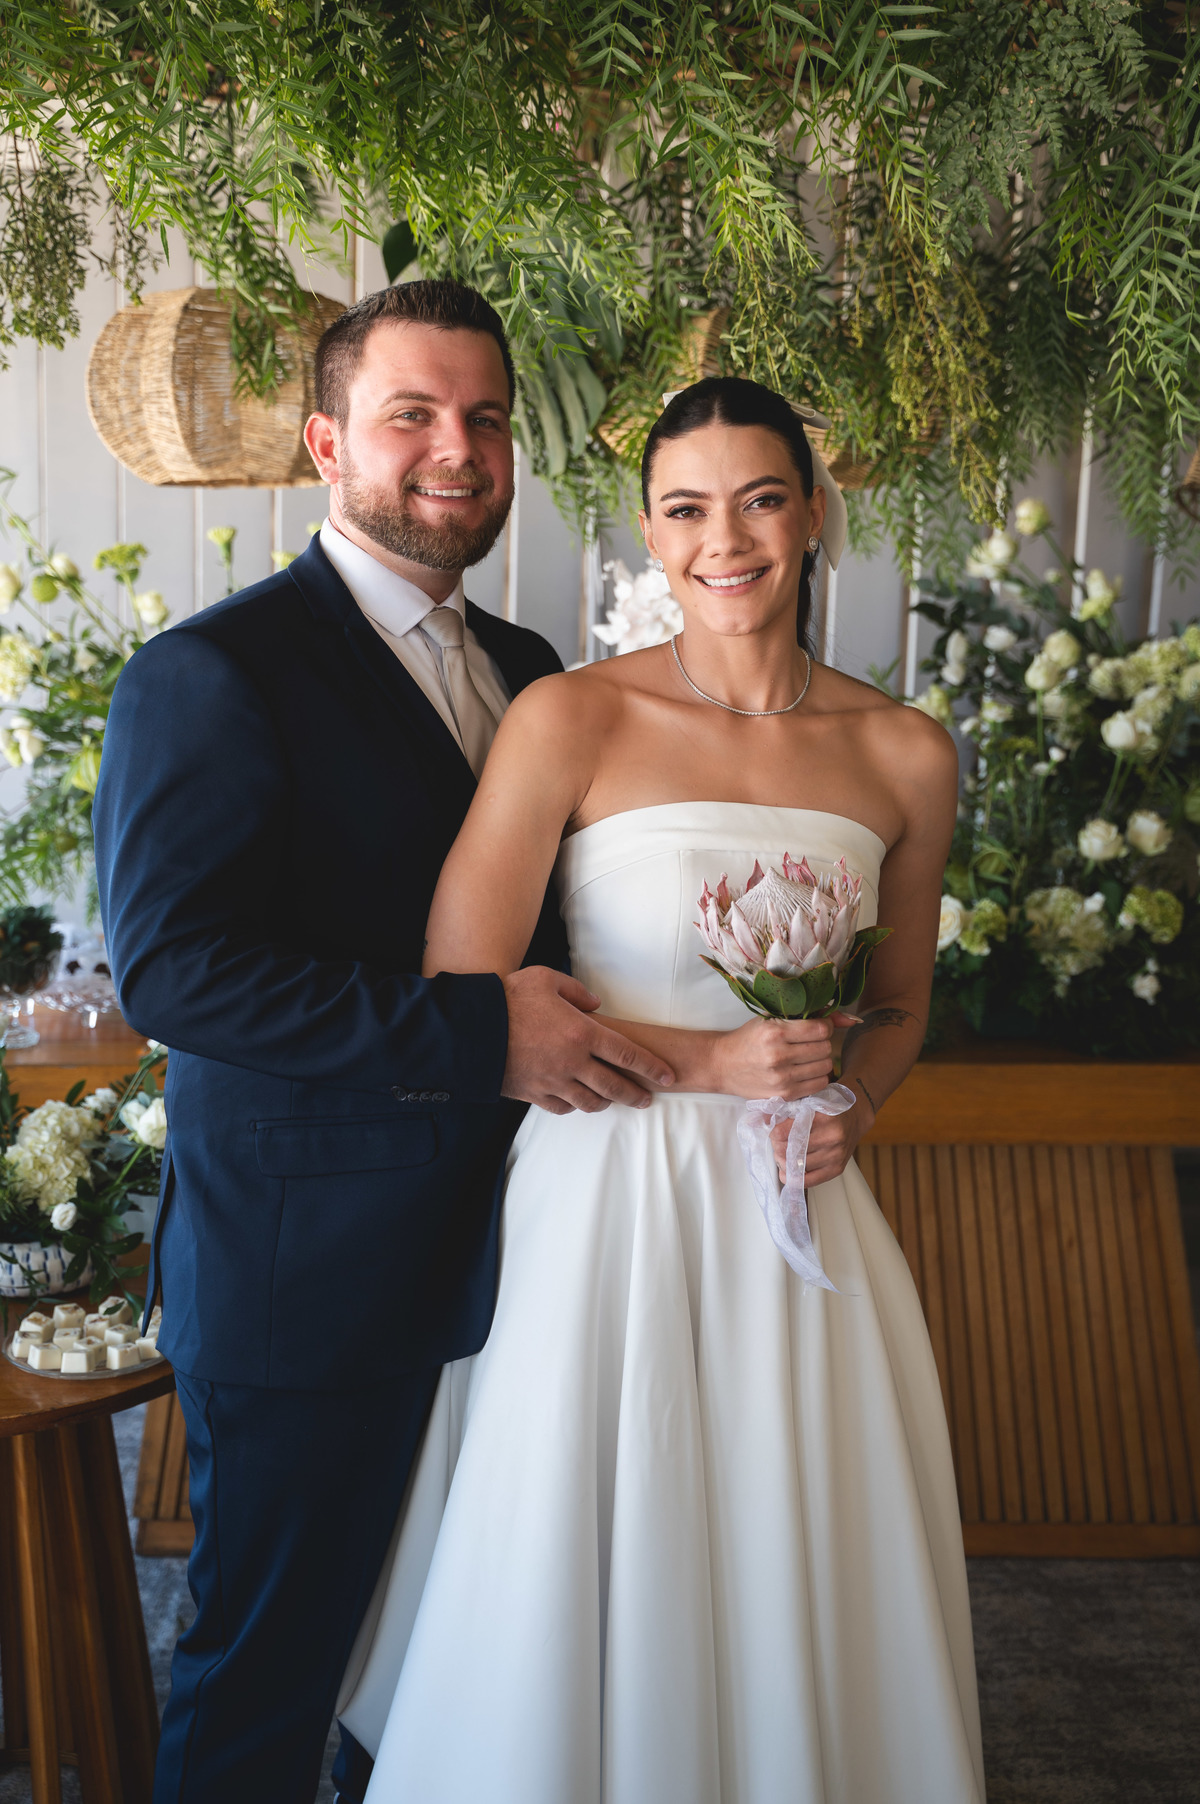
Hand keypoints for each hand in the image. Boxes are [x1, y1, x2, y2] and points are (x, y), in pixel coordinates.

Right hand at [501, 967, 675, 1114]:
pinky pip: (563, 1107)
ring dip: (606, 1102)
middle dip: (636, 1095)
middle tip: (647, 1099)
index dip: (652, 1067)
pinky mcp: (534, 1094)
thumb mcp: (547, 979)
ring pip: (591, 1101)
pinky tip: (579, 1100)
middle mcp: (573, 1062)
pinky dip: (575, 1106)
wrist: (472, 1029)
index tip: (668, 1076)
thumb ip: (577, 991)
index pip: (628, 1054)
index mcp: (582, 1032)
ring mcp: (554, 1081)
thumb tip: (596, 1005)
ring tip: (613, 1099)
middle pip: (615, 1086)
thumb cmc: (510, 998)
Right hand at [711, 1012, 857, 1103]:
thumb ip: (811, 1017)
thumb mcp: (773, 1020)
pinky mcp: (784, 1095)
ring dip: (821, 1060)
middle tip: (809, 1042)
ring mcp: (782, 1079)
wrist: (723, 1065)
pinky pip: (819, 1084)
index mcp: (774, 1032)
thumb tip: (851, 1019)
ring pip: (826, 1067)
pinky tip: (804, 1071)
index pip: (821, 1028)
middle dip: (822, 1043)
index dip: (824, 1026)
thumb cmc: (749, 1039)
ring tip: (807, 1057)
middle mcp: (778, 1056)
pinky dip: (817, 1076)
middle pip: (826, 1048)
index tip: (815, 1027)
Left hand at [769, 1076, 875, 1184]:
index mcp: (822, 1116)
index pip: (784, 1132)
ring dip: (784, 1162)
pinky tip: (787, 1173)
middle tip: (777, 1143)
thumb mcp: (808, 1100)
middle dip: (777, 1147)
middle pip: (789, 1150)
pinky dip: (794, 1179)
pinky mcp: (837, 1168)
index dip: (773, 1132)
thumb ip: (786, 1109)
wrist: (855, 1115)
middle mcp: (831, 1136)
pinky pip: (810, 1181)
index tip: (773, 1130)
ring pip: (797, 1166)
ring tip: (783, 1155)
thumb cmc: (829, 1107)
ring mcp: (835, 1154)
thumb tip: (761, 1119)